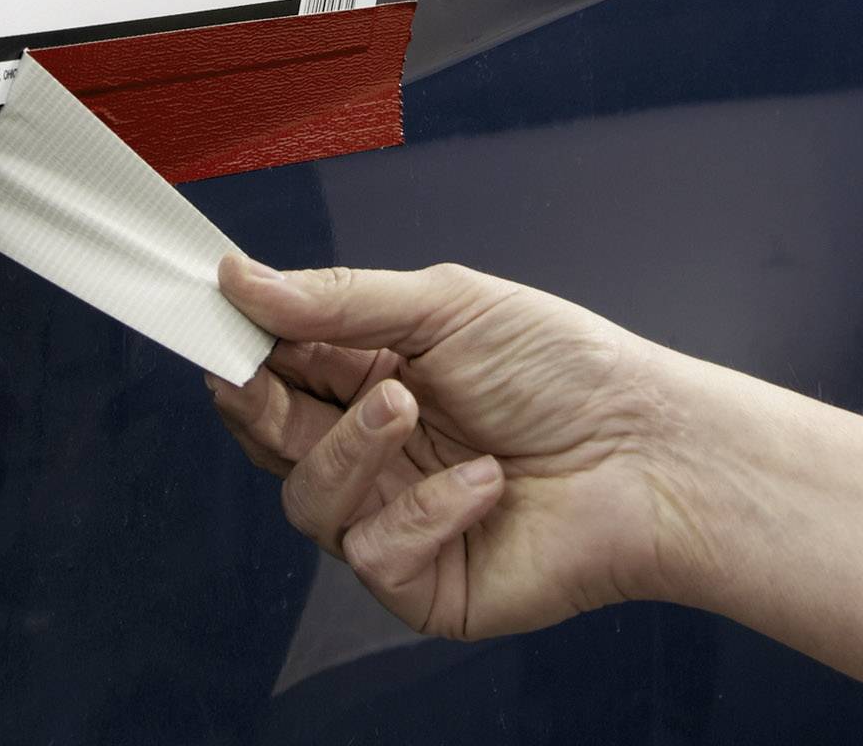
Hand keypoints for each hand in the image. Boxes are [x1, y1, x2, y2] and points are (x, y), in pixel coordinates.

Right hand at [209, 256, 701, 640]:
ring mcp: (396, 519)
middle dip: (259, 403)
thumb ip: (336, 300)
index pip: (278, 367)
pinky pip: (374, 555)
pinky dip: (424, 512)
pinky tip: (484, 482)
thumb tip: (240, 279)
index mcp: (375, 378)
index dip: (239, 349)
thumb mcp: (446, 306)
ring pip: (308, 499)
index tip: (210, 321)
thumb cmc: (568, 371)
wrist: (653, 453)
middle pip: (272, 438)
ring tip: (408, 409)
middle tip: (256, 371)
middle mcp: (377, 452)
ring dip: (349, 449)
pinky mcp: (425, 583)